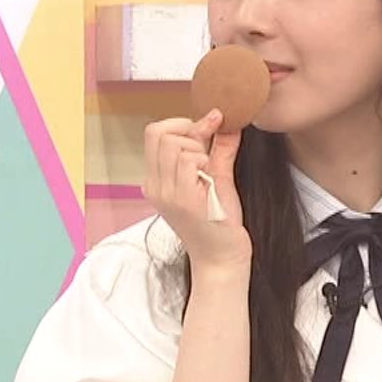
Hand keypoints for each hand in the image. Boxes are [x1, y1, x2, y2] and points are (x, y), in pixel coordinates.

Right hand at [142, 108, 250, 271]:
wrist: (221, 259)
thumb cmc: (219, 223)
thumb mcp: (216, 180)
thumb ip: (219, 150)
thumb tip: (228, 122)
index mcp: (156, 180)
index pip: (154, 133)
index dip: (182, 123)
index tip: (208, 128)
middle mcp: (155, 186)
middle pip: (157, 131)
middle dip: (187, 131)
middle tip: (206, 151)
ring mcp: (166, 193)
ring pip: (172, 143)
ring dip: (196, 147)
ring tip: (207, 169)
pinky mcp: (181, 200)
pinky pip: (187, 160)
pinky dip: (203, 160)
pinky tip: (210, 178)